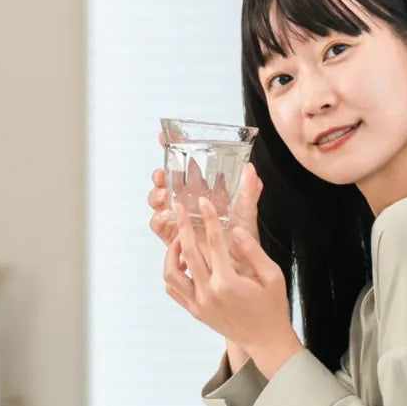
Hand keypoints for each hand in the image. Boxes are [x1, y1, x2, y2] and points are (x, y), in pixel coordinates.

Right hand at [149, 136, 262, 258]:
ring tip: (164, 196)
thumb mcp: (247, 212)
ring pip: (158, 204)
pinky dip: (159, 220)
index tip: (164, 137)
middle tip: (161, 174)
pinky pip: (160, 228)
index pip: (183, 168)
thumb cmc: (244, 239)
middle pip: (165, 184)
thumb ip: (249, 191)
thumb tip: (250, 169)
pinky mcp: (175, 239)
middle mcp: (188, 204)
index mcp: (202, 192)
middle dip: (159, 177)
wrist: (241, 267)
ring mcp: (179, 221)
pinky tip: (166, 218)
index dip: (171, 151)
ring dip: (156, 196)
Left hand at [163, 197, 302, 378]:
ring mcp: (199, 304)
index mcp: (229, 282)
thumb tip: (235, 230)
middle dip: (183, 226)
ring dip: (172, 253)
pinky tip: (183, 263)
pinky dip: (172, 273)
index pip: (215, 242)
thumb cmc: (272, 307)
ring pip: (171, 272)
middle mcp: (209, 293)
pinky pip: (174, 290)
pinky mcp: (195, 311)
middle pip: (188, 252)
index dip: (209, 218)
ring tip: (180, 240)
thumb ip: (253, 251)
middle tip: (179, 209)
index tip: (203, 202)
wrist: (265, 340)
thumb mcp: (273, 276)